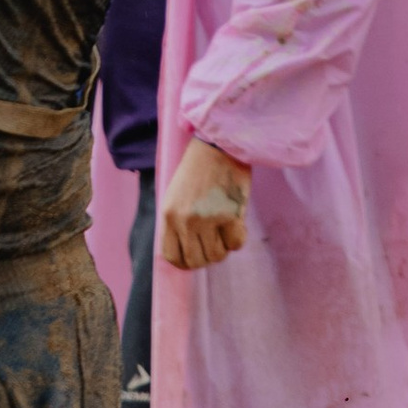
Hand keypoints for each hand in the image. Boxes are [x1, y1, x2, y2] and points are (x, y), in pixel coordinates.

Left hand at [159, 135, 250, 270]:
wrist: (218, 145)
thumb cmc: (198, 169)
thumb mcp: (175, 196)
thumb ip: (177, 223)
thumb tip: (186, 253)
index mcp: (168, 215)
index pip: (172, 257)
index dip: (185, 261)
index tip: (195, 256)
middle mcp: (185, 221)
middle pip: (196, 261)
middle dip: (206, 257)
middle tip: (214, 242)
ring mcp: (208, 220)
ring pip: (217, 256)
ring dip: (223, 247)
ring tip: (224, 228)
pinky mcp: (230, 216)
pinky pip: (236, 245)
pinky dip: (238, 238)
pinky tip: (236, 222)